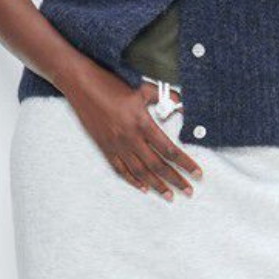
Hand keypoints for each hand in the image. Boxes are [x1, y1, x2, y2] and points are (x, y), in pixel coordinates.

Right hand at [65, 71, 202, 198]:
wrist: (81, 84)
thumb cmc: (112, 83)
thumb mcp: (142, 88)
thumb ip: (165, 96)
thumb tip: (183, 104)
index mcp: (142, 123)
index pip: (169, 149)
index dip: (185, 163)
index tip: (197, 173)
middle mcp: (130, 138)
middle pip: (157, 165)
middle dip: (175, 180)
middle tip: (189, 190)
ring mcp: (116, 145)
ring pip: (140, 171)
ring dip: (156, 185)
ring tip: (169, 195)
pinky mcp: (105, 147)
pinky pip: (120, 169)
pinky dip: (132, 180)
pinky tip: (143, 187)